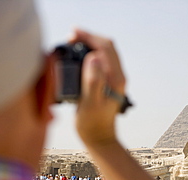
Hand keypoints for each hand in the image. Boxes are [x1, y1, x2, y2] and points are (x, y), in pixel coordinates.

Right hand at [69, 29, 125, 145]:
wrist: (99, 138)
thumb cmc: (92, 123)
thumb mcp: (90, 103)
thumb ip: (93, 80)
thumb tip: (94, 57)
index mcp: (115, 78)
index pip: (105, 47)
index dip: (89, 37)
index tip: (72, 33)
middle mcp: (117, 76)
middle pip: (106, 47)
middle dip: (88, 38)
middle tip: (70, 38)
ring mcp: (113, 79)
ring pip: (103, 53)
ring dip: (89, 45)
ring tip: (72, 45)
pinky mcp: (107, 83)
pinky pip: (100, 62)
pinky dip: (88, 55)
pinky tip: (77, 58)